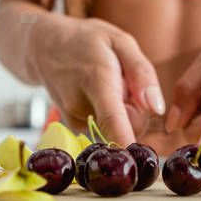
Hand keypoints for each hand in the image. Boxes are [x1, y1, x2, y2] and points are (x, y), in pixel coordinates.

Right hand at [27, 16, 163, 143]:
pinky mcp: (74, 128)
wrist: (43, 47)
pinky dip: (109, 114)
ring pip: (119, 128)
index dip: (126, 142)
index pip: (112, 121)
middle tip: (123, 80)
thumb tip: (157, 108)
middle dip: (138, 108)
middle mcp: (82, 107)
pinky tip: (95, 93)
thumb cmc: (86, 40)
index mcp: (97, 81)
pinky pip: (107, 128)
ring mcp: (75, 120)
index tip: (135, 160)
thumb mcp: (120, 41)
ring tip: (105, 83)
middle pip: (129, 126)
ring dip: (123, 111)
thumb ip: (142, 73)